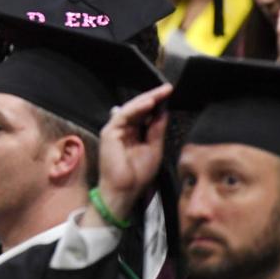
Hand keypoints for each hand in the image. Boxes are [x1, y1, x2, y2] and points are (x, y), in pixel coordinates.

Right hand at [81, 83, 171, 227]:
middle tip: (167, 88)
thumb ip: (157, 129)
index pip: (145, 113)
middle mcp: (123, 129)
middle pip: (138, 108)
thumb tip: (164, 111)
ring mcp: (115, 129)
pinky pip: (124, 115)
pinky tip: (149, 103)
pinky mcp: (109, 132)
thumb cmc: (138, 173)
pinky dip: (136, 108)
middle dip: (153, 97)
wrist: (125, 189)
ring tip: (161, 93)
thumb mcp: (154, 147)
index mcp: (134, 133)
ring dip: (146, 99)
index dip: (157, 103)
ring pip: (131, 108)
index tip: (170, 93)